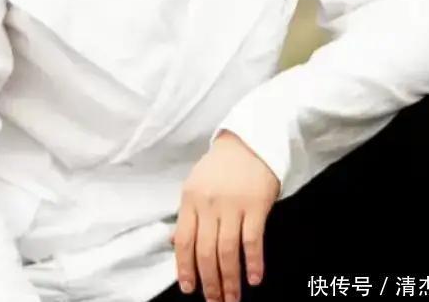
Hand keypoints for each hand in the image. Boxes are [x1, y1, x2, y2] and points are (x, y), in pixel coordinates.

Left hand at [170, 130, 279, 301]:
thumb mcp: (195, 185)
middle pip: (205, 251)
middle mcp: (208, 204)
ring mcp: (232, 205)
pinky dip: (253, 262)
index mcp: (190, 199)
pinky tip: (253, 278)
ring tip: (232, 298)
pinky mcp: (255, 206)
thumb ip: (186, 215)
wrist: (249, 142)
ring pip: (227, 251)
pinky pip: (252, 240)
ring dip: (230, 280)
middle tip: (214, 301)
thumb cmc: (220, 166)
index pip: (183, 240)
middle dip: (209, 282)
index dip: (184, 267)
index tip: (188, 288)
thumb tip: (172, 244)